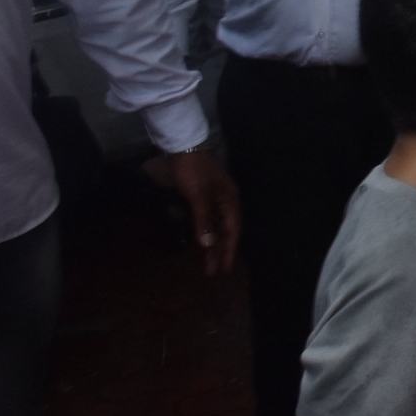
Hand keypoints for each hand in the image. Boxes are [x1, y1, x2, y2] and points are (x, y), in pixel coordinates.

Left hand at [169, 148, 238, 275]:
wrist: (183, 145)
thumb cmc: (192, 170)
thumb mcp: (198, 195)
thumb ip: (203, 220)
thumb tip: (208, 245)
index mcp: (229, 200)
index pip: (233, 230)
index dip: (229, 249)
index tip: (224, 268)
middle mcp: (225, 200)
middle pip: (225, 230)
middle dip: (219, 251)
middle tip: (212, 271)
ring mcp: (214, 198)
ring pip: (216, 226)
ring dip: (211, 244)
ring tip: (206, 262)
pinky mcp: (202, 195)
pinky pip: (207, 219)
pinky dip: (205, 232)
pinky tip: (200, 241)